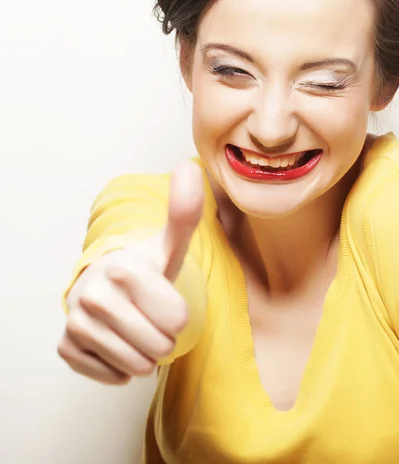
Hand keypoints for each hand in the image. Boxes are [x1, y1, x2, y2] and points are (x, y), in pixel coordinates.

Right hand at [58, 160, 203, 383]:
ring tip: (137, 328)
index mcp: (125, 269)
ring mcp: (77, 323)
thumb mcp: (170, 244)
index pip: (177, 320)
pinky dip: (122, 365)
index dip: (178, 314)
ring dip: (145, 353)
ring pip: (137, 365)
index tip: (165, 298)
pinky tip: (118, 340)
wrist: (105, 284)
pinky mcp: (66, 348)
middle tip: (152, 316)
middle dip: (164, 337)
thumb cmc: (145, 268)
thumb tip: (190, 166)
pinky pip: (112, 375)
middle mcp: (95, 295)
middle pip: (159, 346)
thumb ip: (184, 212)